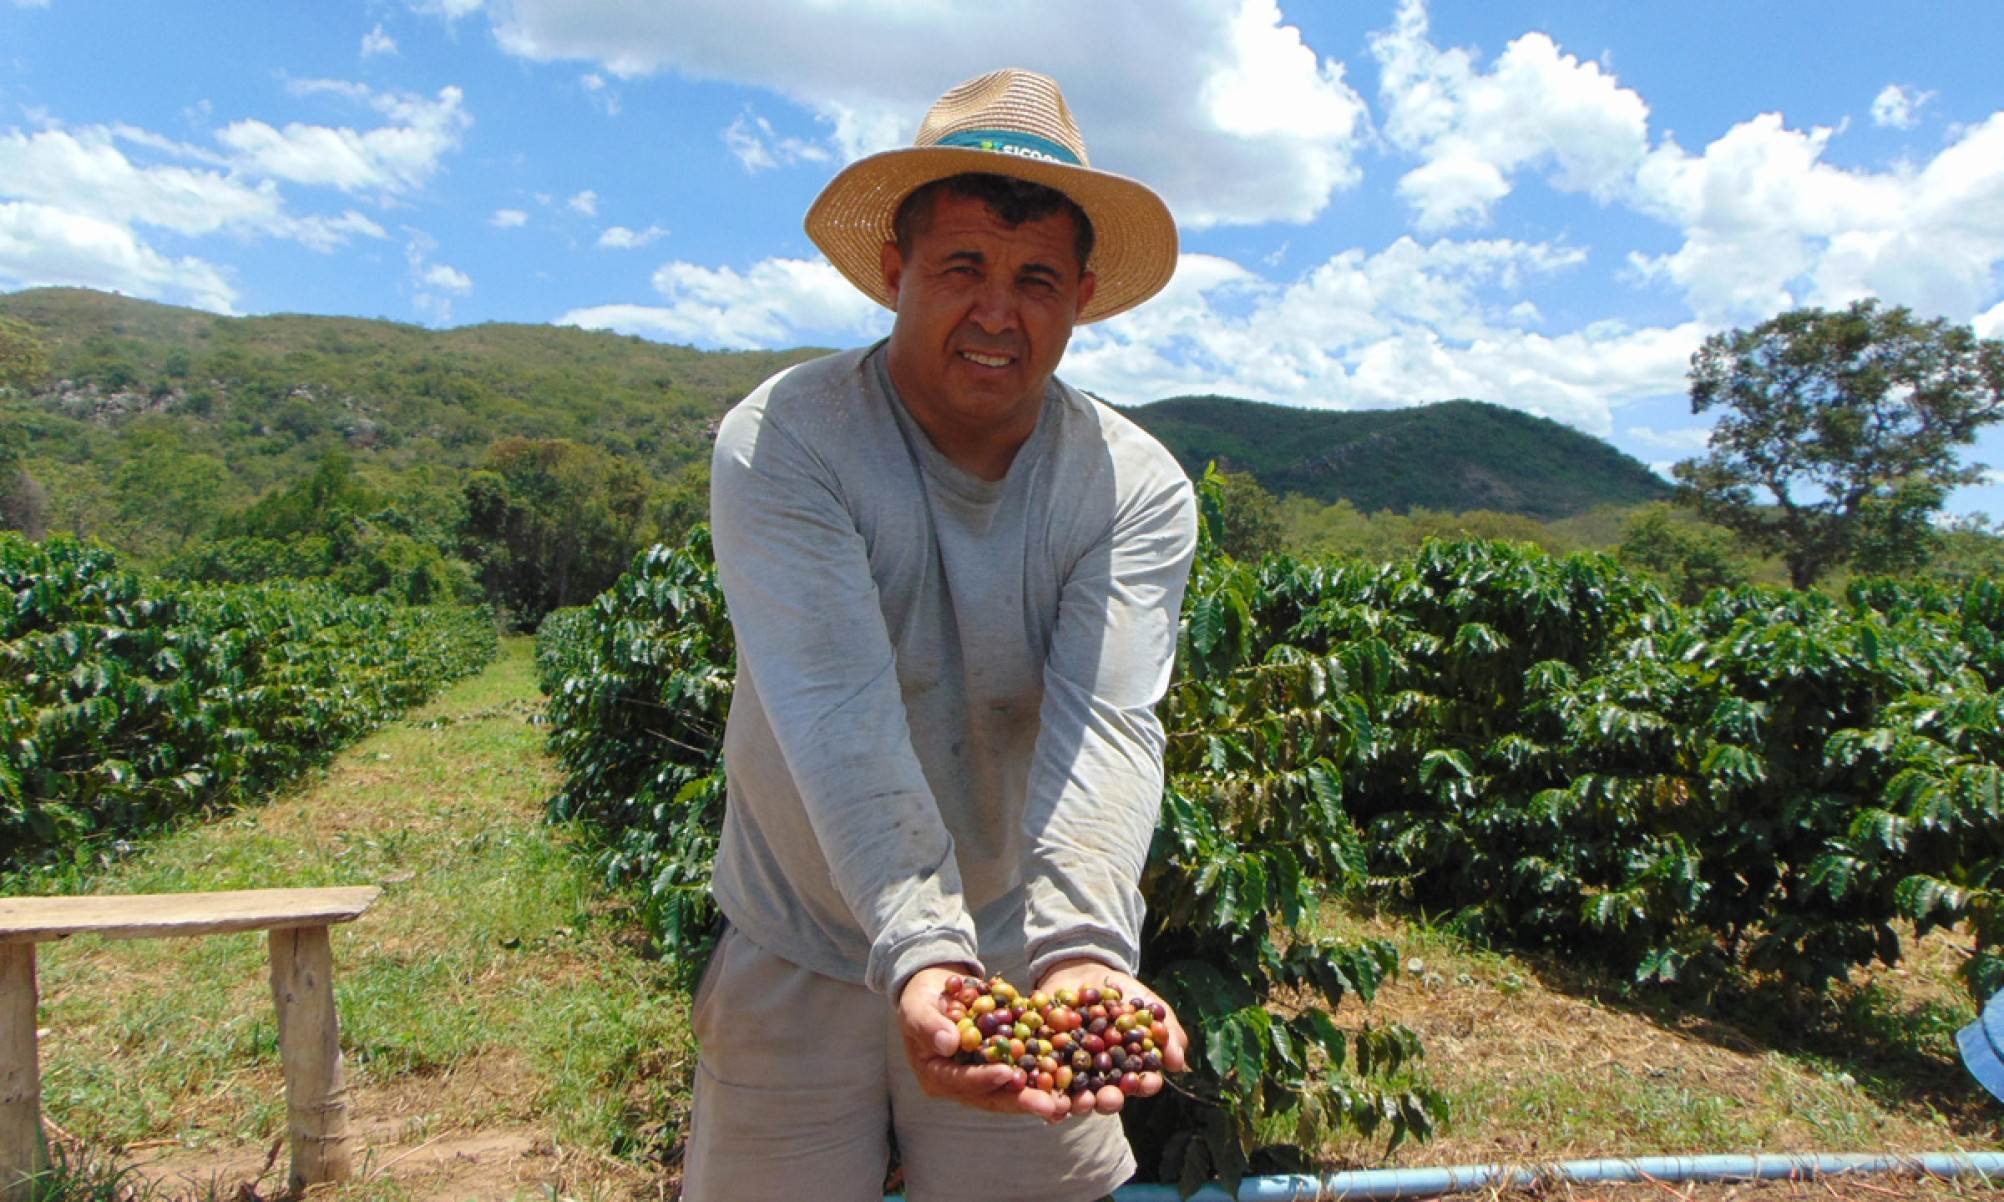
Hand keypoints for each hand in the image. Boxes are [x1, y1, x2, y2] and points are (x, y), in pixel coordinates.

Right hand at [897, 965, 1067, 1119]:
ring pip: (1011, 1091)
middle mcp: (960, 1085)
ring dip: (1038, 1096)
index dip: (985, 1079)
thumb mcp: (917, 1007)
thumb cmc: (920, 999)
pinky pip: (1022, 1074)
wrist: (936, 989)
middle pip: (992, 1096)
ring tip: (1065, 1103)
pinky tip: (1067, 1084)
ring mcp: (981, 1078)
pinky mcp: (999, 1067)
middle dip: (1022, 1101)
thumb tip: (949, 1043)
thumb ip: (929, 1025)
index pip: (962, 1082)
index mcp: (936, 1076)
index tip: (1008, 1072)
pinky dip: (1043, 1078)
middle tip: (1050, 1105)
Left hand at [1034, 957, 1189, 1121]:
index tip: (1148, 1083)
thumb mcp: (1146, 1005)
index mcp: (1130, 1068)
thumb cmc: (1121, 994)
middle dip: (1110, 1100)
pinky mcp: (1047, 1065)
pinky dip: (1044, 1090)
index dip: (1146, 1085)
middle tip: (1109, 1098)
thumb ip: (1165, 1031)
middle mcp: (1103, 1078)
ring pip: (1077, 1097)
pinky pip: (1045, 1082)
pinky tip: (1045, 1094)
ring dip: (1078, 1104)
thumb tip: (1178, 1064)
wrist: (1082, 972)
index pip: (1142, 1083)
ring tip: (1079, 1102)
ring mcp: (1075, 1074)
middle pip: (1108, 1097)